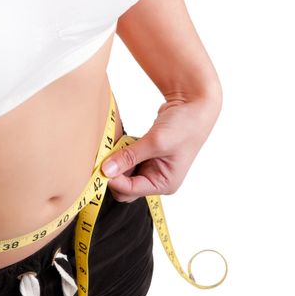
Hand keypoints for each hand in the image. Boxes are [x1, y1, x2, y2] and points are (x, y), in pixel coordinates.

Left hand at [101, 96, 220, 201]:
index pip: (129, 191)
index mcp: (164, 184)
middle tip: (107, 155)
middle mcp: (157, 180)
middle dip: (113, 173)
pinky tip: (121, 143)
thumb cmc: (184, 125)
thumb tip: (106, 170)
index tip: (101, 165)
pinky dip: (120, 154)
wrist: (194, 104)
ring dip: (115, 162)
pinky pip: (125, 161)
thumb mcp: (155, 142)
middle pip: (124, 187)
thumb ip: (129, 156)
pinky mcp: (145, 157)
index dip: (113, 180)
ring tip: (115, 146)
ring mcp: (151, 169)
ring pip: (122, 174)